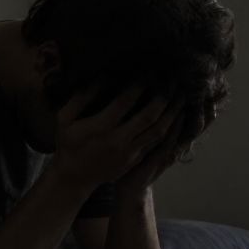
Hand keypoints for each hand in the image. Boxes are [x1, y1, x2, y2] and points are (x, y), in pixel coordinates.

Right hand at [51, 85, 178, 192]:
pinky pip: (157, 143)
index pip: (125, 101)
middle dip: (163, 97)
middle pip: (148, 116)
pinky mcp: (135, 160)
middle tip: (173, 80)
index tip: (148, 71)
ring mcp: (129, 152)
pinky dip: (170, 129)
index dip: (138, 85)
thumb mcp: (65, 118)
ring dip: (172, 113)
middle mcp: (118, 140)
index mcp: (101, 127)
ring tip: (182, 97)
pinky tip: (176, 117)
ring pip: (158, 131)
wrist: (74, 177)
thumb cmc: (69, 143)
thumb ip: (81, 97)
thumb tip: (101, 77)